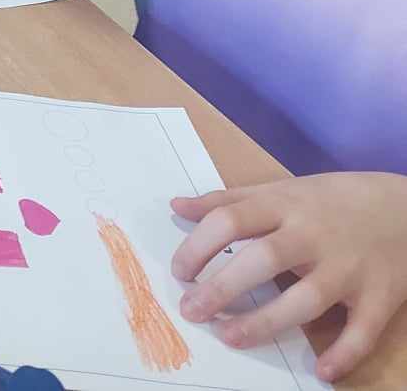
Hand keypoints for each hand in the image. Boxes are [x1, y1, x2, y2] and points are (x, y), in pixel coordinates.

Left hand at [172, 171, 406, 381]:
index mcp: (285, 205)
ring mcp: (348, 268)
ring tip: (229, 337)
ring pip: (305, 299)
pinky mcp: (381, 296)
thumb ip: (228, 200)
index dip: (198, 246)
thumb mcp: (280, 190)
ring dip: (266, 321)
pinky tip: (321, 372)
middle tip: (191, 310)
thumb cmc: (332, 200)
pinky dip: (344, 353)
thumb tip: (177, 206)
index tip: (179, 271)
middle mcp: (314, 235)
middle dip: (222, 288)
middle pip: (262, 260)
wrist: (406, 207)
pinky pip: (362, 330)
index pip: (231, 220)